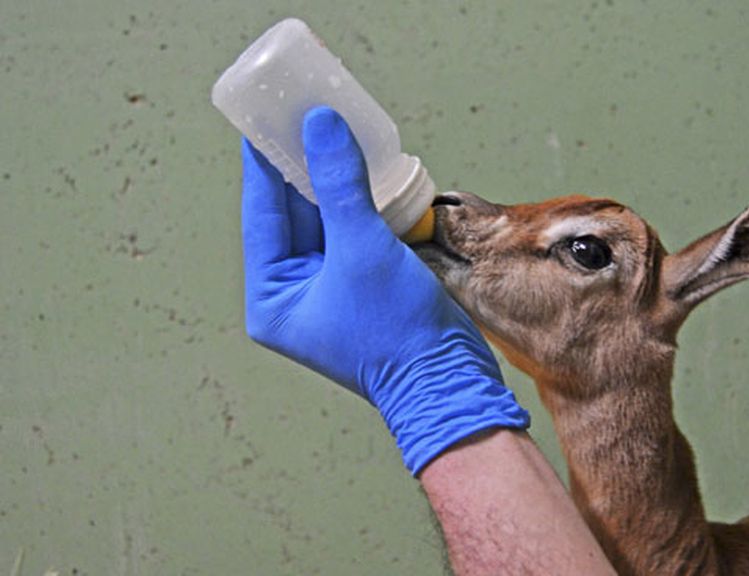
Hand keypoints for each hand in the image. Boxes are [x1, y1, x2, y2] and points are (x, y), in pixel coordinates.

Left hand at [241, 106, 528, 473]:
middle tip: (307, 112)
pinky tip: (369, 166)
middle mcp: (296, 291)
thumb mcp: (362, 250)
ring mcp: (332, 287)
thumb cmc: (395, 333)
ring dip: (336, 178)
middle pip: (294, 211)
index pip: (263, 212)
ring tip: (337, 128)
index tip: (267, 115)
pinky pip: (356, 229)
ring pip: (328, 217)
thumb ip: (339, 185)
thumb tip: (320, 126)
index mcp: (272, 295)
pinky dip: (362, 200)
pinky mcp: (367, 283)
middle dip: (305, 164)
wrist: (450, 382)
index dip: (266, 160)